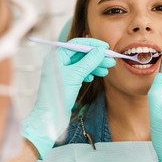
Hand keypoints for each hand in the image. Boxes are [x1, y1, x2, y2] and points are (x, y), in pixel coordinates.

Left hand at [22, 38, 115, 158]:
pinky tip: (95, 77)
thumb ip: (89, 61)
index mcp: (56, 57)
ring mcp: (62, 72)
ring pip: (82, 64)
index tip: (105, 47)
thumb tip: (100, 50)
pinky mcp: (67, 82)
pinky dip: (89, 73)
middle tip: (110, 60)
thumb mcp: (76, 75)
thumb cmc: (58, 95)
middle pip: (81, 54)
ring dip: (95, 66)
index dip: (92, 45)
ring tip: (107, 69)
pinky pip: (80, 73)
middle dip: (96, 57)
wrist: (50, 116)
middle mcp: (58, 62)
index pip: (77, 44)